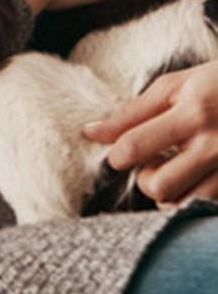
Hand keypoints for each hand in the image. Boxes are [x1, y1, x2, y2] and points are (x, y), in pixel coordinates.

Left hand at [82, 61, 217, 205]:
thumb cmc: (215, 84)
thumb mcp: (173, 87)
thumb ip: (131, 113)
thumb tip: (90, 133)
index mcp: (193, 113)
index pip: (136, 145)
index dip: (116, 155)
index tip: (117, 154)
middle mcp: (216, 145)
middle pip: (160, 186)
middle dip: (145, 180)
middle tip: (152, 164)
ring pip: (185, 206)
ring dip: (171, 194)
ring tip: (175, 172)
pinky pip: (208, 209)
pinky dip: (193, 201)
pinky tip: (193, 180)